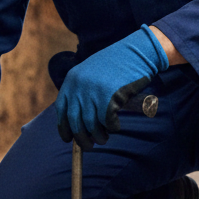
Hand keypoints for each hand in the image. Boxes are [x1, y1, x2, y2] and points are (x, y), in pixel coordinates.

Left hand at [56, 25, 167, 147]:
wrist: (137, 52)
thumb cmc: (117, 64)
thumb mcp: (91, 73)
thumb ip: (82, 92)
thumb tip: (78, 123)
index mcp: (72, 79)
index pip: (61, 109)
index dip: (63, 127)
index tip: (68, 138)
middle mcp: (79, 86)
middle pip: (75, 121)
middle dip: (81, 138)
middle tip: (89, 146)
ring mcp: (94, 92)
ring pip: (91, 125)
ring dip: (98, 136)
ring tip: (104, 139)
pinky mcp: (110, 98)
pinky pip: (108, 123)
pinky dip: (112, 128)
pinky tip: (115, 127)